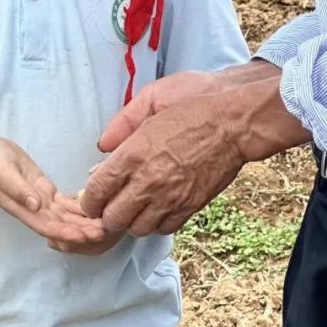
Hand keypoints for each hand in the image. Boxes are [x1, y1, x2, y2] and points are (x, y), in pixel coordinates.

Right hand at [0, 135, 108, 247]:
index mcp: (22, 207)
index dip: (66, 232)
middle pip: (61, 224)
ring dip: (84, 221)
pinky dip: (78, 206)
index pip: (47, 225)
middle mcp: (33, 208)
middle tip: (106, 232)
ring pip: (65, 214)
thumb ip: (17, 189)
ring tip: (106, 223)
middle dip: (82, 229)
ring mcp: (39, 199)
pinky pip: (63, 201)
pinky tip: (95, 209)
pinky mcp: (43, 188)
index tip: (85, 236)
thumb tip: (35, 205)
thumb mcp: (0, 172)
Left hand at [83, 74, 308, 237]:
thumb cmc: (196, 102)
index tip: (91, 196)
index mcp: (133, 153)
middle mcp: (148, 180)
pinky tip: (157, 208)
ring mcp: (171, 197)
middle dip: (106, 213)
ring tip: (134, 207)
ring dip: (131, 220)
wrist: (237, 120)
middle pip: (113, 218)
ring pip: (137, 228)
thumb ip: (122, 122)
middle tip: (111, 203)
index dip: (89, 199)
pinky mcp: (191, 205)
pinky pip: (164, 228)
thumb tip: (103, 145)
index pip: (96, 191)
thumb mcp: (153, 98)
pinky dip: (156, 223)